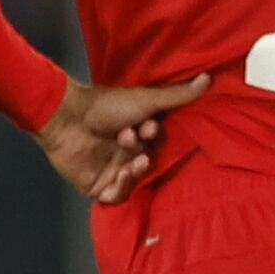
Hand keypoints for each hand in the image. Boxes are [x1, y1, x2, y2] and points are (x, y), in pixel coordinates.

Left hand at [36, 76, 208, 203]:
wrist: (66, 117)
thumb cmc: (104, 105)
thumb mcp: (146, 100)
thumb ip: (177, 96)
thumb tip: (208, 77)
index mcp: (137, 132)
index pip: (157, 142)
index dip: (156, 136)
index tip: (149, 125)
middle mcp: (126, 152)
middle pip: (148, 160)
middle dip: (145, 151)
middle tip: (135, 138)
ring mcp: (111, 169)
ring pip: (136, 180)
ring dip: (138, 170)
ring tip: (134, 159)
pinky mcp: (97, 186)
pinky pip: (117, 196)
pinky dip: (124, 187)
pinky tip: (123, 173)